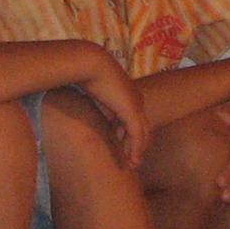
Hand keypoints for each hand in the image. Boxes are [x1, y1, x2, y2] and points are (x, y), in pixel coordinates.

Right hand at [73, 54, 150, 171]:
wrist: (91, 63)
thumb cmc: (87, 73)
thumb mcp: (94, 93)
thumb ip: (97, 105)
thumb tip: (86, 111)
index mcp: (128, 94)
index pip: (135, 118)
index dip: (130, 134)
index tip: (122, 146)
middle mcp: (136, 100)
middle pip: (142, 127)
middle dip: (137, 145)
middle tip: (132, 160)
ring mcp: (136, 105)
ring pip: (143, 134)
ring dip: (138, 151)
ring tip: (132, 165)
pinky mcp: (132, 111)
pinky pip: (137, 135)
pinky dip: (136, 149)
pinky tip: (132, 160)